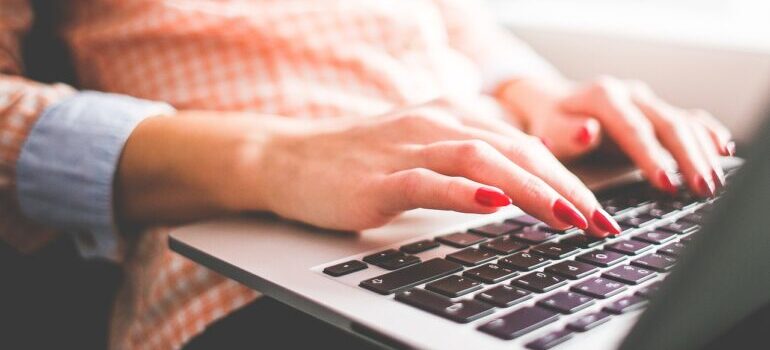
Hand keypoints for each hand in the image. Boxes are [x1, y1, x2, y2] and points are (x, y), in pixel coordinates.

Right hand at [242, 103, 621, 236]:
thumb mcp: (425, 153)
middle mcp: (437, 123)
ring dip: (529, 189)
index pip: (524, 145)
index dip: (568, 177)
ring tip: (565, 216)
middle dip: (565, 187)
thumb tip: (520, 189)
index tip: (599, 212)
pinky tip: (491, 202)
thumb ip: (470, 163)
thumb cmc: (361, 161)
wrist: (289, 157)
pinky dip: (461, 191)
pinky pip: (427, 181)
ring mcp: (407, 148)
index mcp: (453, 116)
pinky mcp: (379, 177)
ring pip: (480, 160)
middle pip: (514, 149)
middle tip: (600, 222)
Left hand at [497, 76, 733, 197]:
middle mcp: (630, 94)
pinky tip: (723, 151)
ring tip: (712, 183)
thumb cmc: (549, 123)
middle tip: (701, 188)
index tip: (665, 183)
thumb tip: (588, 132)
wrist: (552, 103)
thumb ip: (565, 133)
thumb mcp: (547, 129)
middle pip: (667, 124)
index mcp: (603, 97)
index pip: (633, 128)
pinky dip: (707, 134)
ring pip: (683, 123)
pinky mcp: (656, 110)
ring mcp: (647, 101)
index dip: (651, 156)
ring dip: (702, 153)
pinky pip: (689, 119)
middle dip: (687, 158)